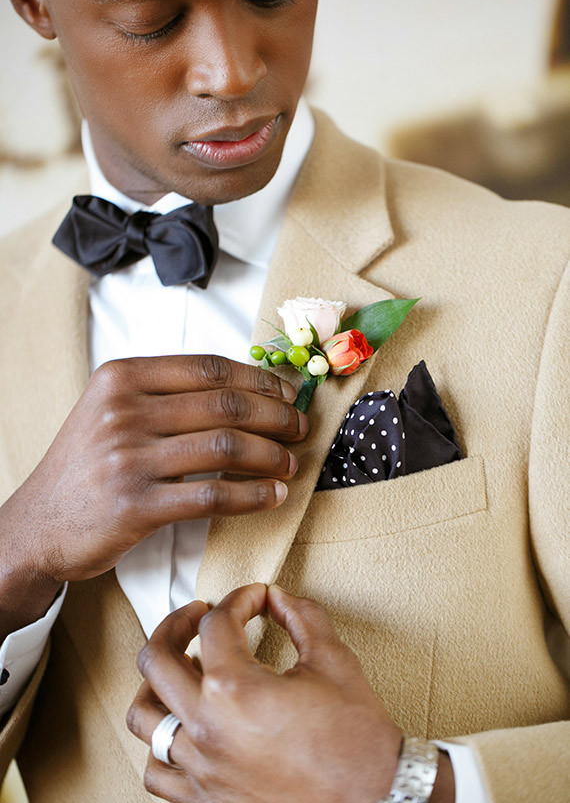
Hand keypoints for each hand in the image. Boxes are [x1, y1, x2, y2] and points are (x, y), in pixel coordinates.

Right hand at [0, 357, 305, 633]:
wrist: (38, 523)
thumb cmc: (85, 465)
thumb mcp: (110, 410)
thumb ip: (165, 394)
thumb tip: (244, 391)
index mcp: (122, 378)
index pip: (210, 368)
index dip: (259, 380)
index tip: (286, 393)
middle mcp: (124, 411)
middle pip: (226, 405)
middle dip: (276, 416)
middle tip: (298, 428)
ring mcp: (128, 458)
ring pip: (227, 448)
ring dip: (271, 456)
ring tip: (290, 464)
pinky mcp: (136, 506)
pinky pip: (213, 497)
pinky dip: (253, 496)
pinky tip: (272, 496)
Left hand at [127, 584, 404, 802]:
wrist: (374, 800)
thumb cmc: (356, 740)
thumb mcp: (333, 661)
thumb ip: (302, 617)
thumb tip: (279, 599)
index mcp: (236, 689)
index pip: (217, 623)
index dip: (240, 599)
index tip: (256, 599)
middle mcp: (207, 728)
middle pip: (158, 658)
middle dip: (177, 623)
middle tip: (197, 615)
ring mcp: (201, 768)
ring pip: (143, 716)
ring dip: (156, 683)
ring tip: (178, 668)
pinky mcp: (205, 800)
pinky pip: (157, 772)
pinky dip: (161, 745)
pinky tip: (182, 727)